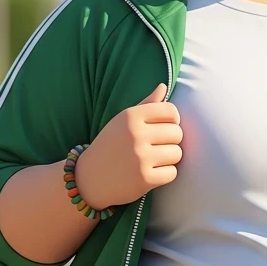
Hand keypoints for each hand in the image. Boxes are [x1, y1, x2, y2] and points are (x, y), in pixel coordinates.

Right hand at [75, 84, 182, 209]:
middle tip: (157, 147)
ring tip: (153, 160)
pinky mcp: (144, 179)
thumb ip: (146, 104)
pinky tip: (151, 173)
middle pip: (177, 133)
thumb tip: (164, 86)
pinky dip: (165, 175)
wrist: (89, 178)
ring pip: (177, 153)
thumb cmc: (111, 146)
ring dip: (169, 159)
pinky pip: (172, 173)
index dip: (172, 121)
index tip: (163, 129)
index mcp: (130, 116)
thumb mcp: (123, 121)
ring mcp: (140, 157)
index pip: (171, 111)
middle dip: (171, 141)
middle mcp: (135, 134)